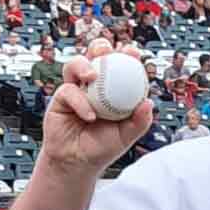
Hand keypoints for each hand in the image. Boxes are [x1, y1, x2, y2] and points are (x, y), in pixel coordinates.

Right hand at [42, 38, 152, 174]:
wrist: (78, 162)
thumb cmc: (102, 147)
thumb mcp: (126, 136)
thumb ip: (139, 121)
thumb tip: (149, 103)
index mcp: (112, 92)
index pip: (119, 69)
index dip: (125, 57)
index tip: (132, 52)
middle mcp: (94, 87)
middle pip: (94, 57)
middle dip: (100, 47)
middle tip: (106, 50)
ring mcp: (77, 90)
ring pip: (76, 65)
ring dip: (83, 66)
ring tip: (91, 77)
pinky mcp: (61, 98)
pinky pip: (68, 91)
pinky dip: (80, 102)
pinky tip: (89, 116)